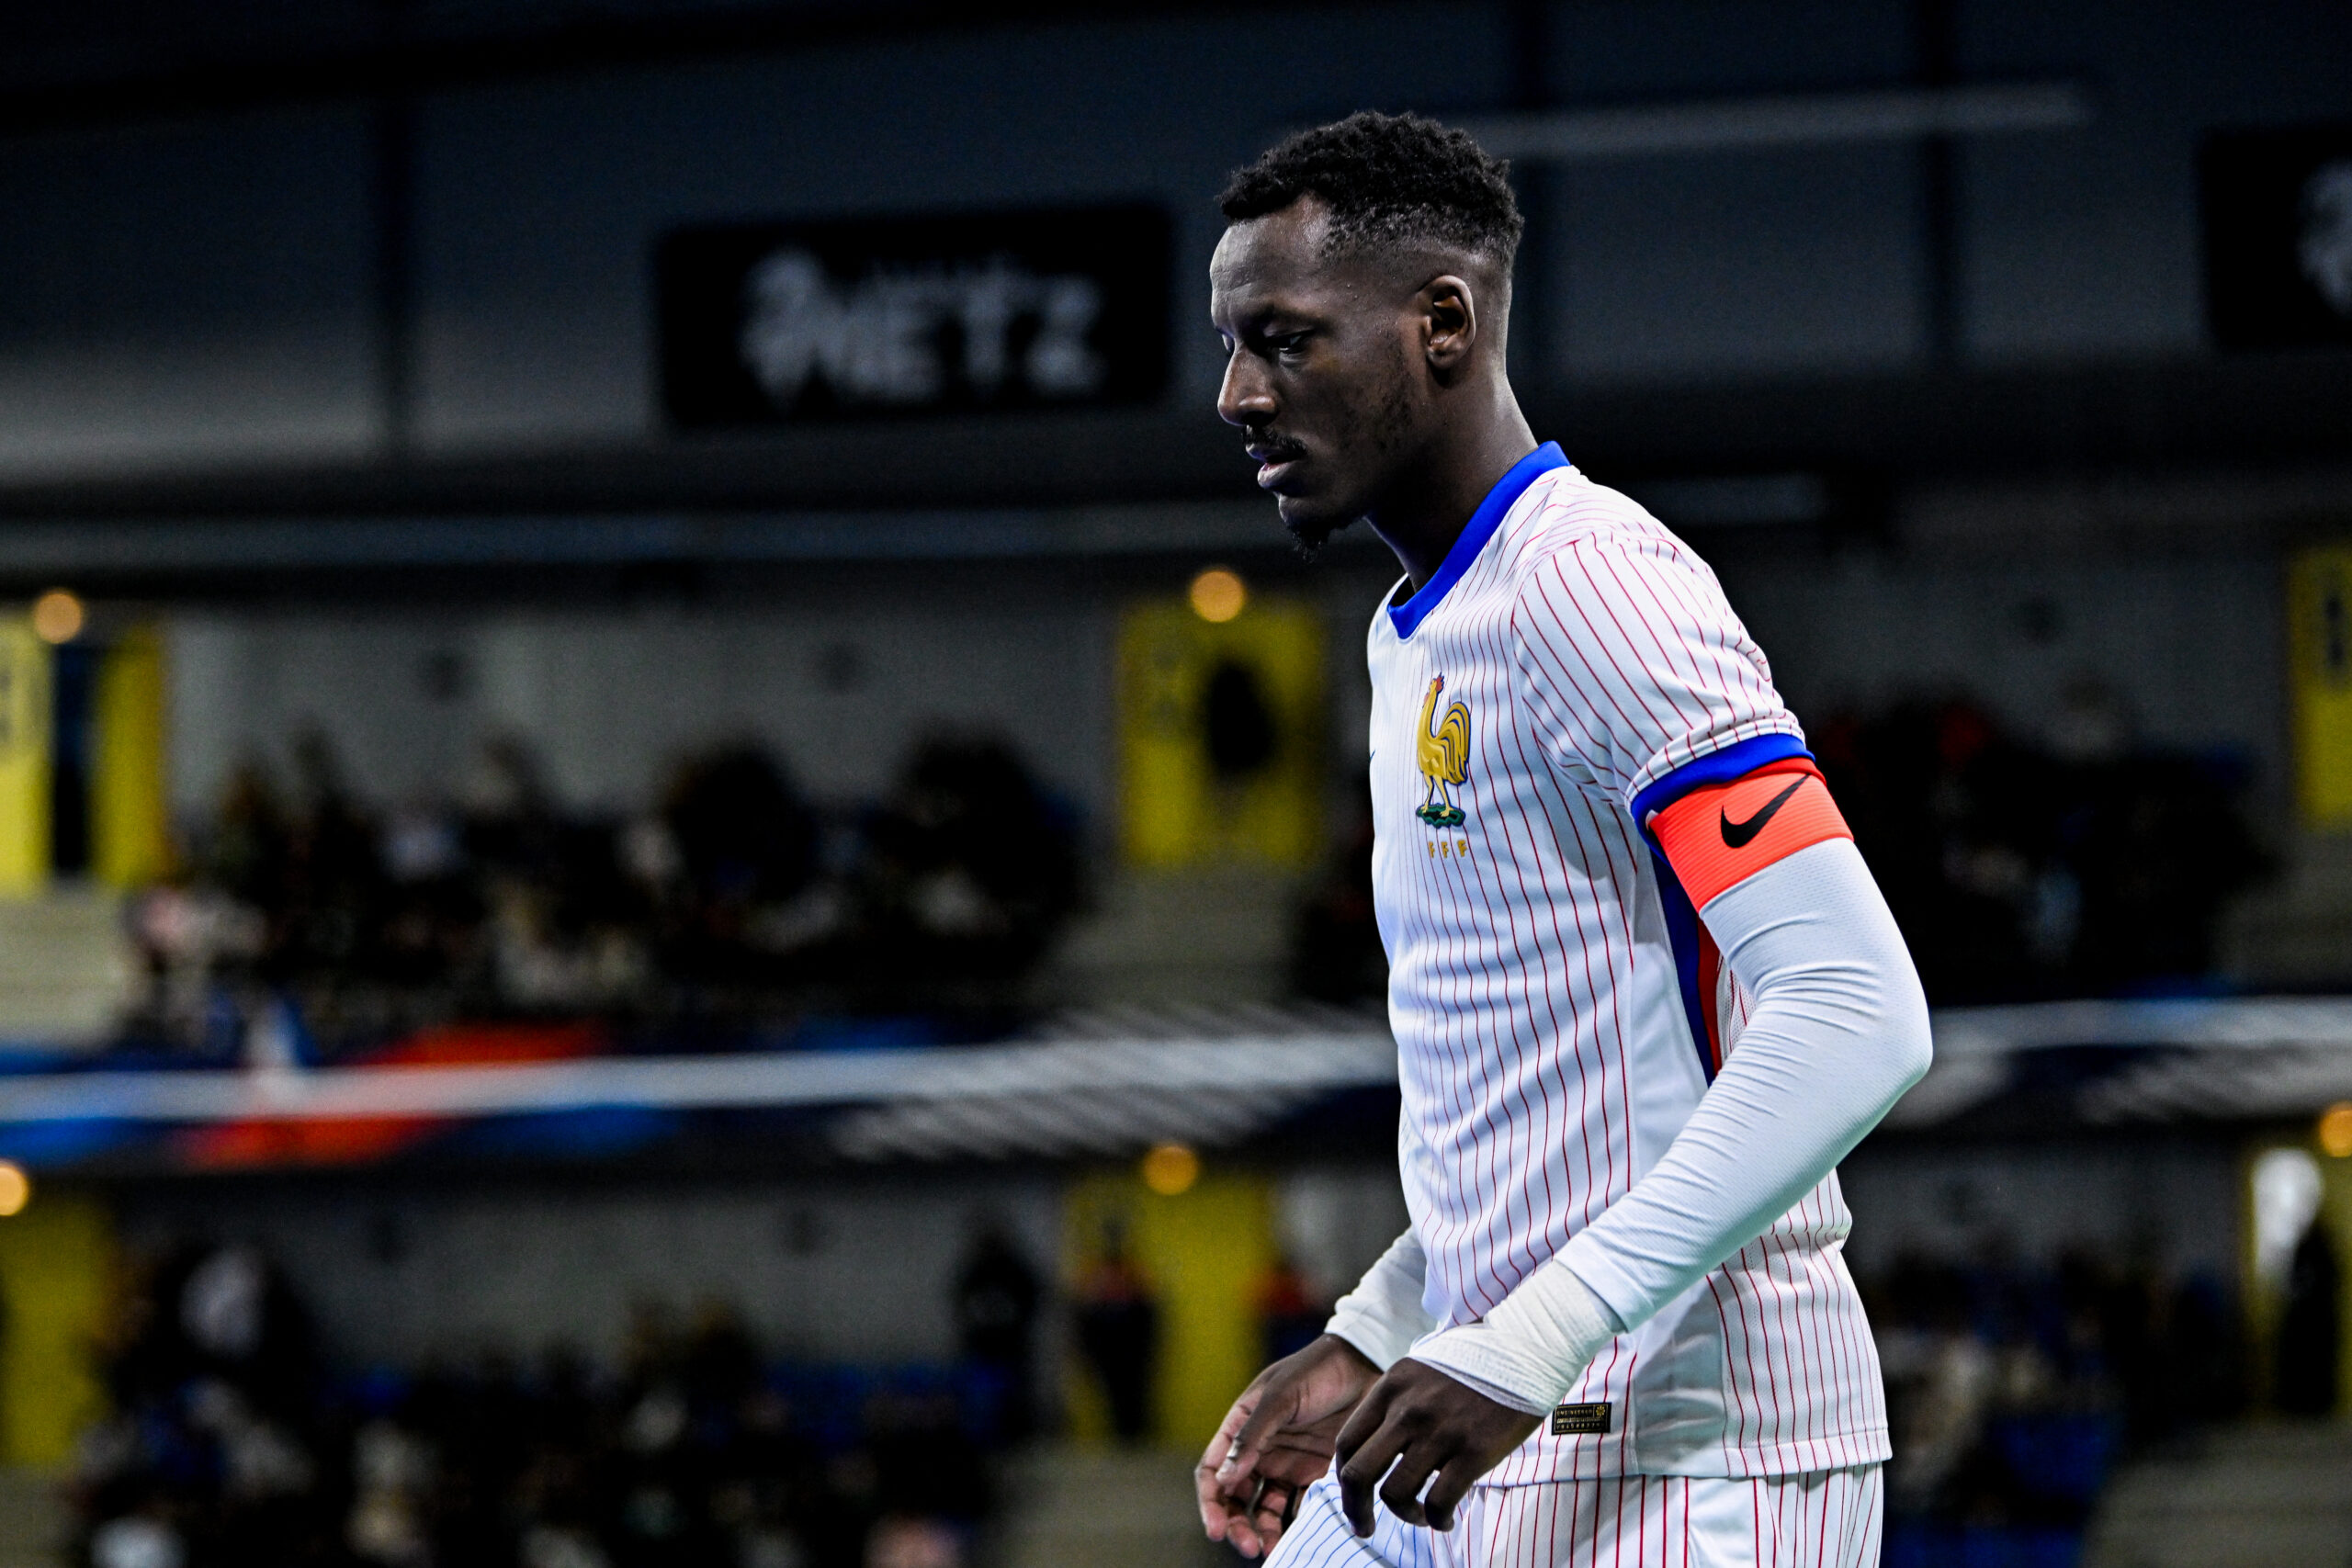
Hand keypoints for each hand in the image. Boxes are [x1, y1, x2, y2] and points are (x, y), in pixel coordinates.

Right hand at [1197, 1334, 1380, 1558]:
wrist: (1365, 1365)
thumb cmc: (1315, 1372)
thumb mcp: (1279, 1397)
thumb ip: (1252, 1436)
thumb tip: (1224, 1479)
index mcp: (1240, 1427)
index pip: (1213, 1471)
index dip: (1210, 1503)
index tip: (1217, 1530)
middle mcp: (1260, 1450)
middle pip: (1236, 1498)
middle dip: (1237, 1525)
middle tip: (1249, 1547)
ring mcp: (1287, 1464)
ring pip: (1265, 1509)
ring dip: (1263, 1531)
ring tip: (1271, 1550)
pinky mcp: (1316, 1474)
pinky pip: (1299, 1508)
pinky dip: (1294, 1526)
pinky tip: (1298, 1539)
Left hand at [1333, 1358, 1541, 1534]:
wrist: (1524, 1352)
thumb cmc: (1473, 1365)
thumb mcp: (1420, 1371)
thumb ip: (1395, 1404)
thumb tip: (1376, 1448)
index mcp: (1391, 1388)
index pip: (1347, 1442)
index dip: (1344, 1478)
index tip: (1354, 1496)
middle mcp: (1408, 1410)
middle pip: (1357, 1474)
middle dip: (1355, 1510)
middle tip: (1365, 1527)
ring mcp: (1439, 1431)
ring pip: (1395, 1493)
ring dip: (1404, 1515)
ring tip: (1419, 1515)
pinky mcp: (1473, 1451)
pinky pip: (1439, 1502)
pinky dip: (1437, 1519)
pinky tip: (1444, 1518)